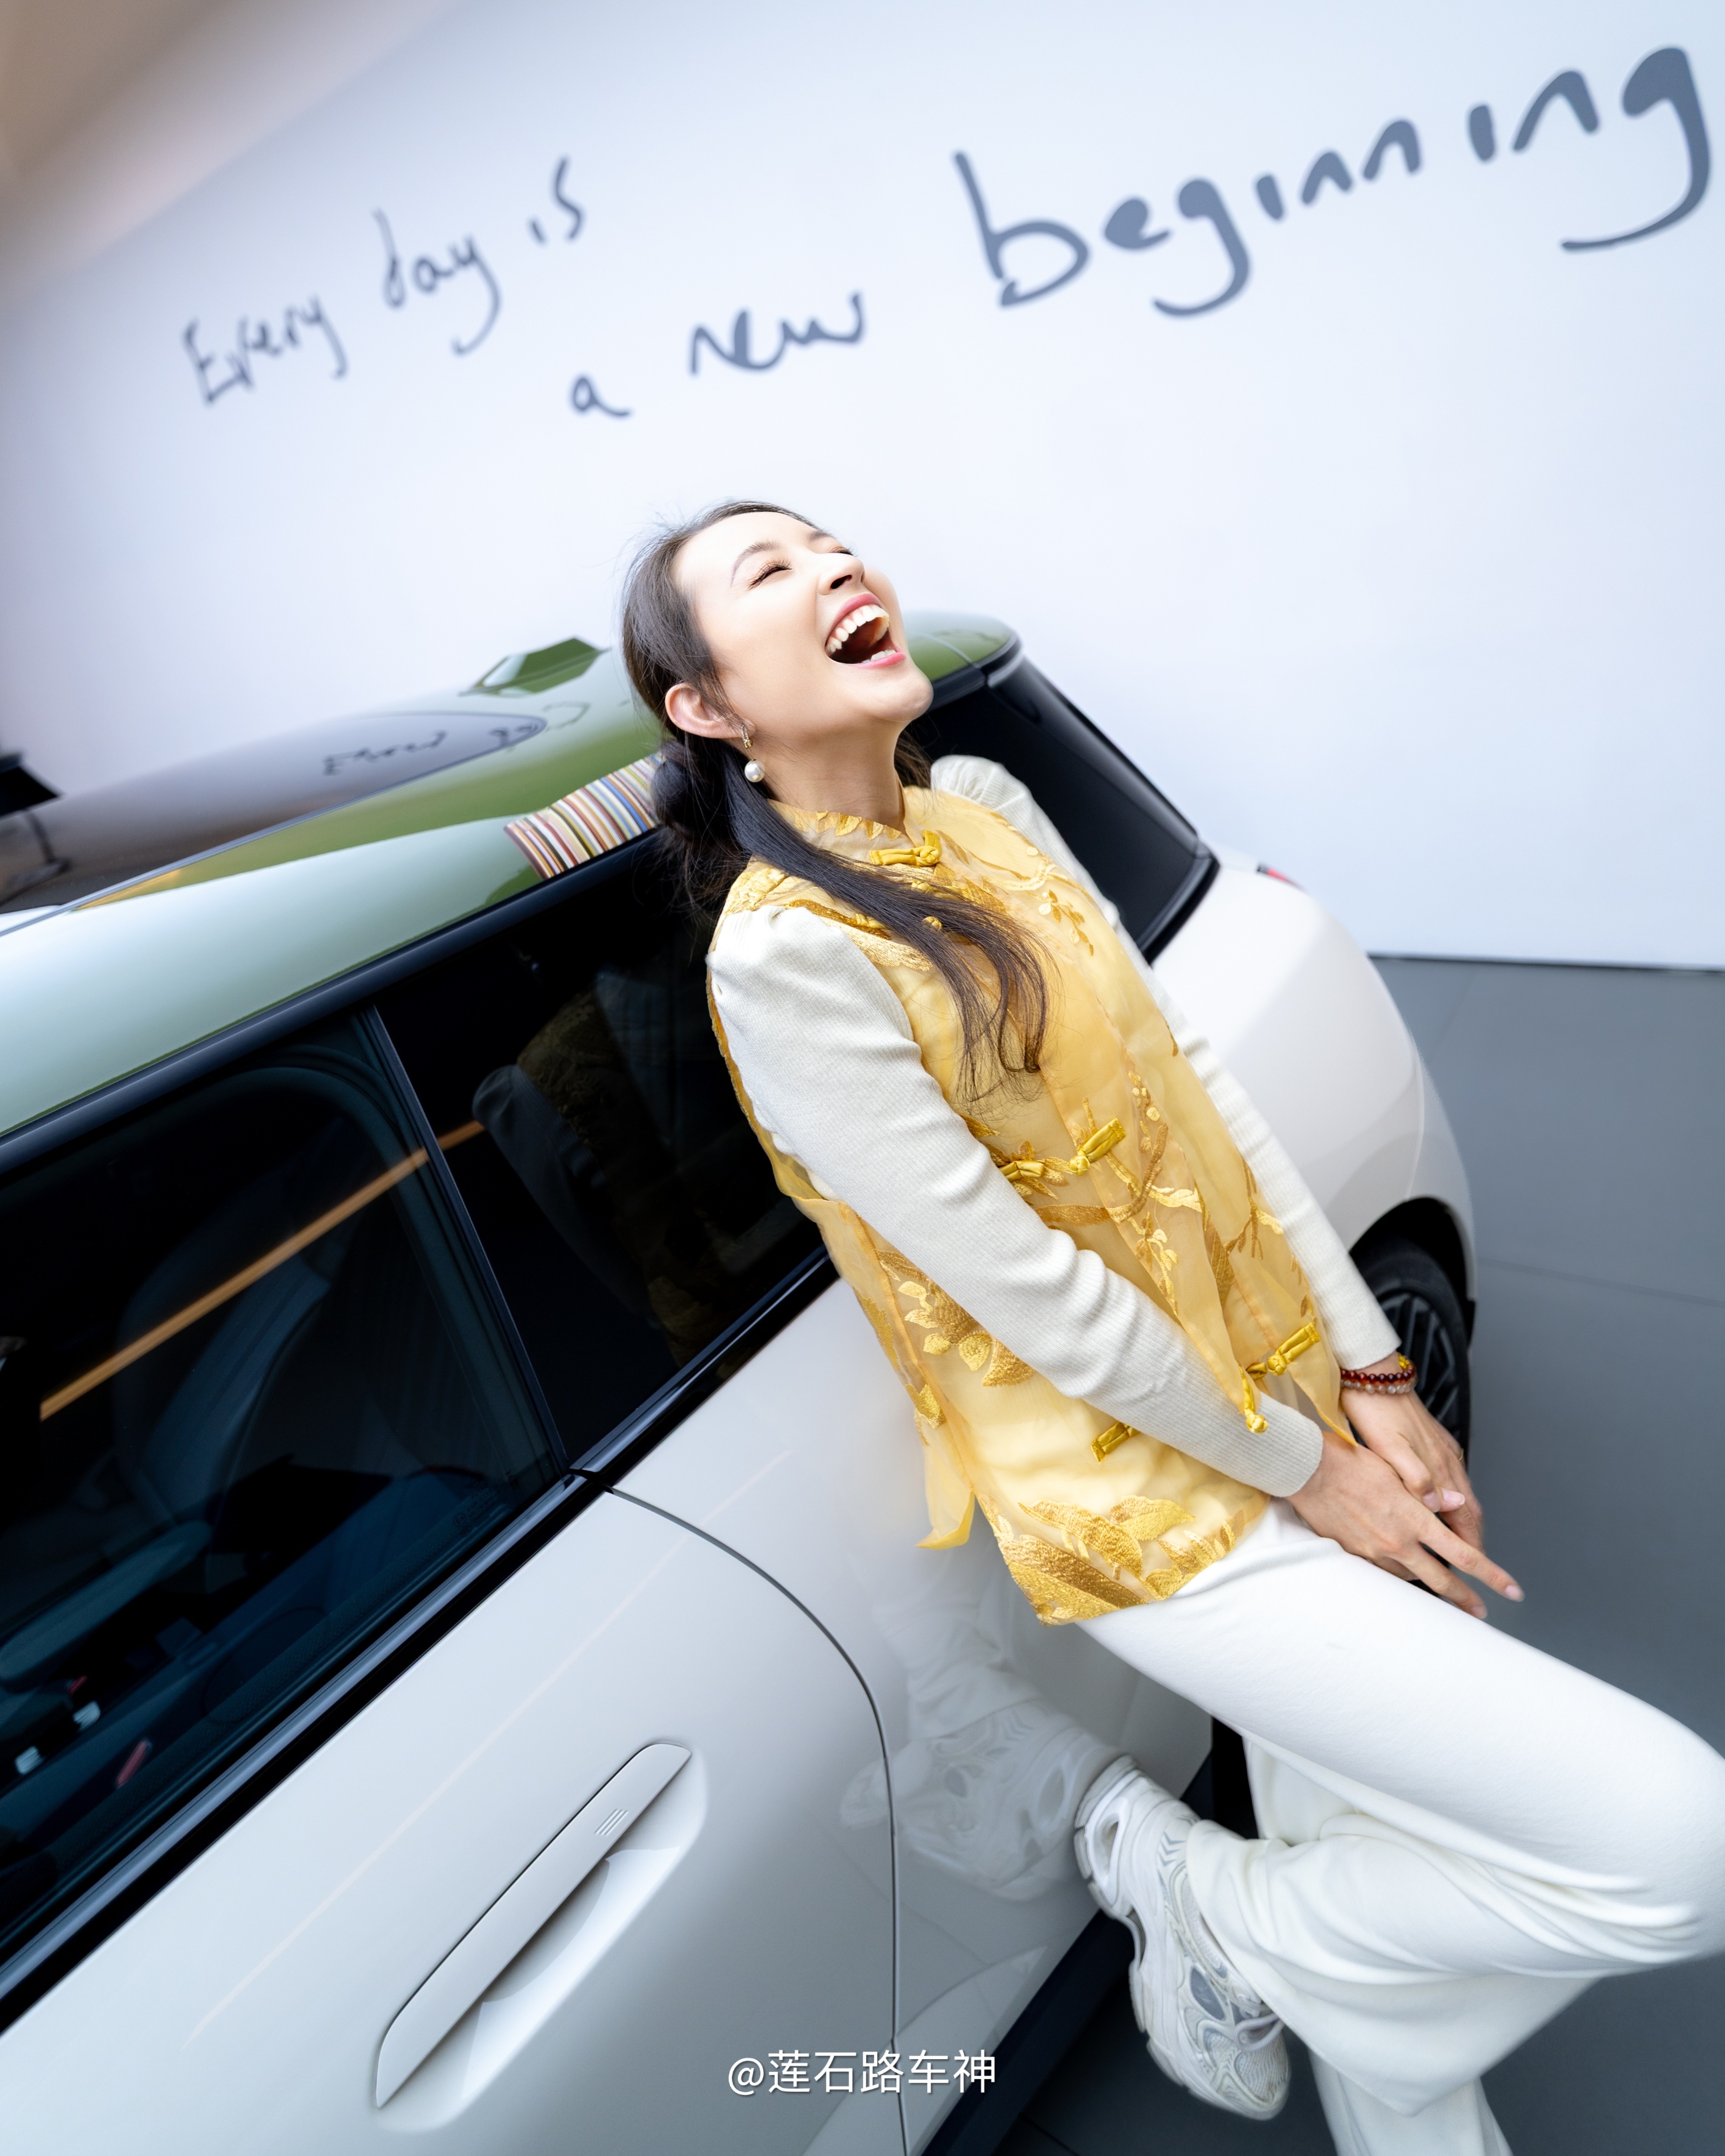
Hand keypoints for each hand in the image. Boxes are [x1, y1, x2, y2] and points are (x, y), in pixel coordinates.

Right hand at [1288, 1429, 1522, 1619]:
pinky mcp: (1355, 1556)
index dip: (1492, 1575)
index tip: (1512, 1590)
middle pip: (1442, 1580)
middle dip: (1466, 1599)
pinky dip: (1398, 1571)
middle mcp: (1399, 1543)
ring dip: (1427, 1581)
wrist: (1308, 1471)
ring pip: (1412, 1577)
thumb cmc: (1353, 1462)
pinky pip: (1384, 1572)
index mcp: (1415, 1520)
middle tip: (1481, 1612)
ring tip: (1438, 1584)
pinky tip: (1400, 1567)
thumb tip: (1456, 1504)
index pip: (1464, 1555)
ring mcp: (1375, 1553)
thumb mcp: (1398, 1470)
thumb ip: (1431, 1492)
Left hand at [1342, 1379, 1485, 1555]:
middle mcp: (1446, 1461)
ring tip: (1464, 1545)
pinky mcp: (1437, 1443)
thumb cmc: (1374, 1412)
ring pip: (1464, 1495)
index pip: (1464, 1516)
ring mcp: (1444, 1451)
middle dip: (1474, 1539)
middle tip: (1476, 1565)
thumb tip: (1441, 1505)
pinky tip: (1448, 1506)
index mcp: (1436, 1466)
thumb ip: (1415, 1477)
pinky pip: (1456, 1480)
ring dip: (1467, 1522)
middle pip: (1470, 1509)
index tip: (1475, 1566)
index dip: (1470, 1544)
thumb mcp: (1388, 1448)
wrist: (1374, 1377)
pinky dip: (1457, 1501)